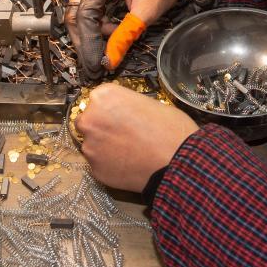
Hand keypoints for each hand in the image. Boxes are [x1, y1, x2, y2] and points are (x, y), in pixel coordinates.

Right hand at [65, 0, 211, 81]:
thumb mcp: (147, 12)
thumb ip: (124, 36)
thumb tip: (109, 61)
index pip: (85, 13)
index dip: (88, 41)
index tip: (95, 64)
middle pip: (76, 12)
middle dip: (85, 39)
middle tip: (96, 63)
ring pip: (79, 11)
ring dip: (92, 32)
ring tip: (111, 44)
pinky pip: (87, 7)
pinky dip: (96, 23)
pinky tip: (113, 30)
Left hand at [75, 83, 198, 191]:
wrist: (178, 161)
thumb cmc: (171, 128)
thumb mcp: (150, 103)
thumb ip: (128, 106)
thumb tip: (125, 114)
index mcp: (103, 97)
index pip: (98, 100)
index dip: (111, 108)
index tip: (121, 116)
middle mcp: (90, 119)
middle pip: (88, 121)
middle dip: (102, 127)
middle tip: (123, 134)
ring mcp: (90, 147)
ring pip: (93, 145)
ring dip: (105, 147)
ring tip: (129, 152)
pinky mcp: (94, 169)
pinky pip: (100, 164)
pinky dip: (110, 165)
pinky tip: (129, 164)